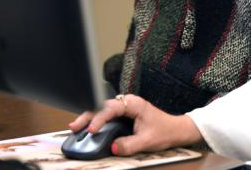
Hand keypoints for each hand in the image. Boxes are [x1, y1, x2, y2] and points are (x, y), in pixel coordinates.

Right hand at [69, 94, 202, 155]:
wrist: (176, 130)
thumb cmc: (165, 131)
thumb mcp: (147, 141)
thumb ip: (129, 144)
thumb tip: (113, 147)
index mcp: (134, 104)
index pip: (111, 108)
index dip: (99, 118)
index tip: (92, 129)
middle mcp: (128, 103)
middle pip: (102, 106)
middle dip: (87, 116)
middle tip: (74, 127)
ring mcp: (125, 108)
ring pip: (102, 110)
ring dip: (89, 118)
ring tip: (75, 128)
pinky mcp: (123, 116)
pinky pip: (106, 116)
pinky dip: (96, 121)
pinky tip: (87, 128)